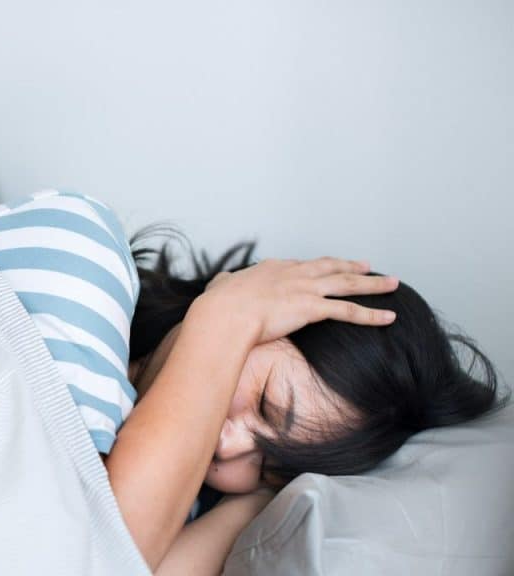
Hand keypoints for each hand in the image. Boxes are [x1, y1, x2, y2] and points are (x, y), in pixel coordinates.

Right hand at [196, 257, 398, 344]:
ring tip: (392, 284)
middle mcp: (293, 274)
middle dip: (351, 266)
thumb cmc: (219, 305)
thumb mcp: (220, 286)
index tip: (326, 267)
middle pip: (330, 267)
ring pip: (347, 284)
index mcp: (272, 268)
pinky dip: (371, 314)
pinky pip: (349, 311)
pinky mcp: (312, 308)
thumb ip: (224, 282)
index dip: (317, 267)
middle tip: (367, 266)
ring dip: (373, 285)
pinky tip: (389, 317)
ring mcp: (305, 289)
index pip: (301, 265)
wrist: (225, 314)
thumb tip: (221, 281)